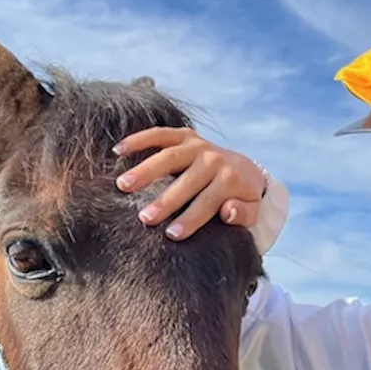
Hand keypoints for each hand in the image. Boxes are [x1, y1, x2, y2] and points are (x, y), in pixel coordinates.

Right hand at [113, 127, 266, 239]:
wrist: (243, 169)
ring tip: (122, 185)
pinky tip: (118, 150)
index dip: (191, 219)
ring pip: (169, 156)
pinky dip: (139, 139)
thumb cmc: (241, 198)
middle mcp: (214, 159)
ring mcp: (198, 145)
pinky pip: (160, 134)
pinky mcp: (184, 136)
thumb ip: (244, 214)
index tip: (172, 235)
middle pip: (186, 181)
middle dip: (166, 200)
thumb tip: (228, 210)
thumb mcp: (253, 210)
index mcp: (231, 180)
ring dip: (145, 170)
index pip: (208, 202)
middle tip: (144, 218)